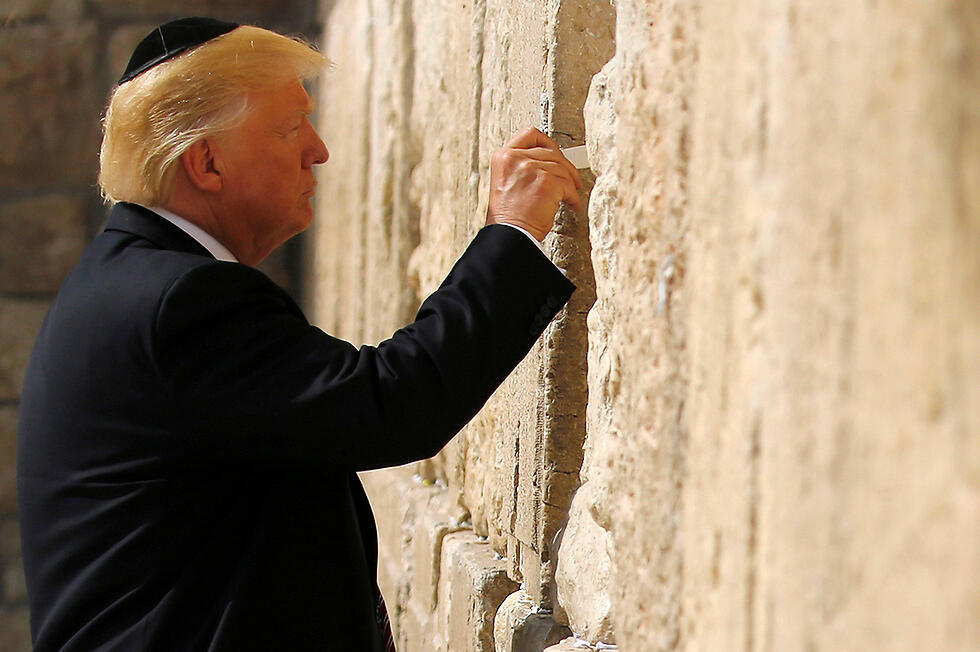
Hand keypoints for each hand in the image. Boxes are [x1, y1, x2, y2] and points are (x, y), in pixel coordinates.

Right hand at [486, 127, 583, 241]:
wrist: (509, 234)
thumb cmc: (509, 216)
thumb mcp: (508, 181)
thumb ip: (523, 166)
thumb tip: (549, 162)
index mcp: (504, 157)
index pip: (530, 135)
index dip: (547, 142)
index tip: (556, 153)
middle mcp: (516, 159)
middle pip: (551, 152)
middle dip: (565, 166)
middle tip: (571, 178)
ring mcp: (531, 169)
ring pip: (562, 169)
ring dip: (570, 184)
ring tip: (570, 195)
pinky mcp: (547, 183)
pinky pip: (568, 186)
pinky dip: (573, 197)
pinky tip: (571, 203)